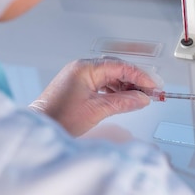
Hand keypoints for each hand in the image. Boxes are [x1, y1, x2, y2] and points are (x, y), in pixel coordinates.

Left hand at [29, 57, 161, 135]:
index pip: (121, 67)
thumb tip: (142, 99)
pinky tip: (124, 99)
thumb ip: (123, 102)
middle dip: (136, 81)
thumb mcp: (97, 110)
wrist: (40, 127)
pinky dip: (115, 90)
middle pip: (117, 69)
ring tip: (140, 98)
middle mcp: (82, 68)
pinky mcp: (78, 85)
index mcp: (85, 68)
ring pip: (110, 76)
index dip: (141, 77)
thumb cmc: (58, 118)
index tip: (154, 86)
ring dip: (126, 86)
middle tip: (151, 92)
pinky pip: (102, 83)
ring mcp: (79, 76)